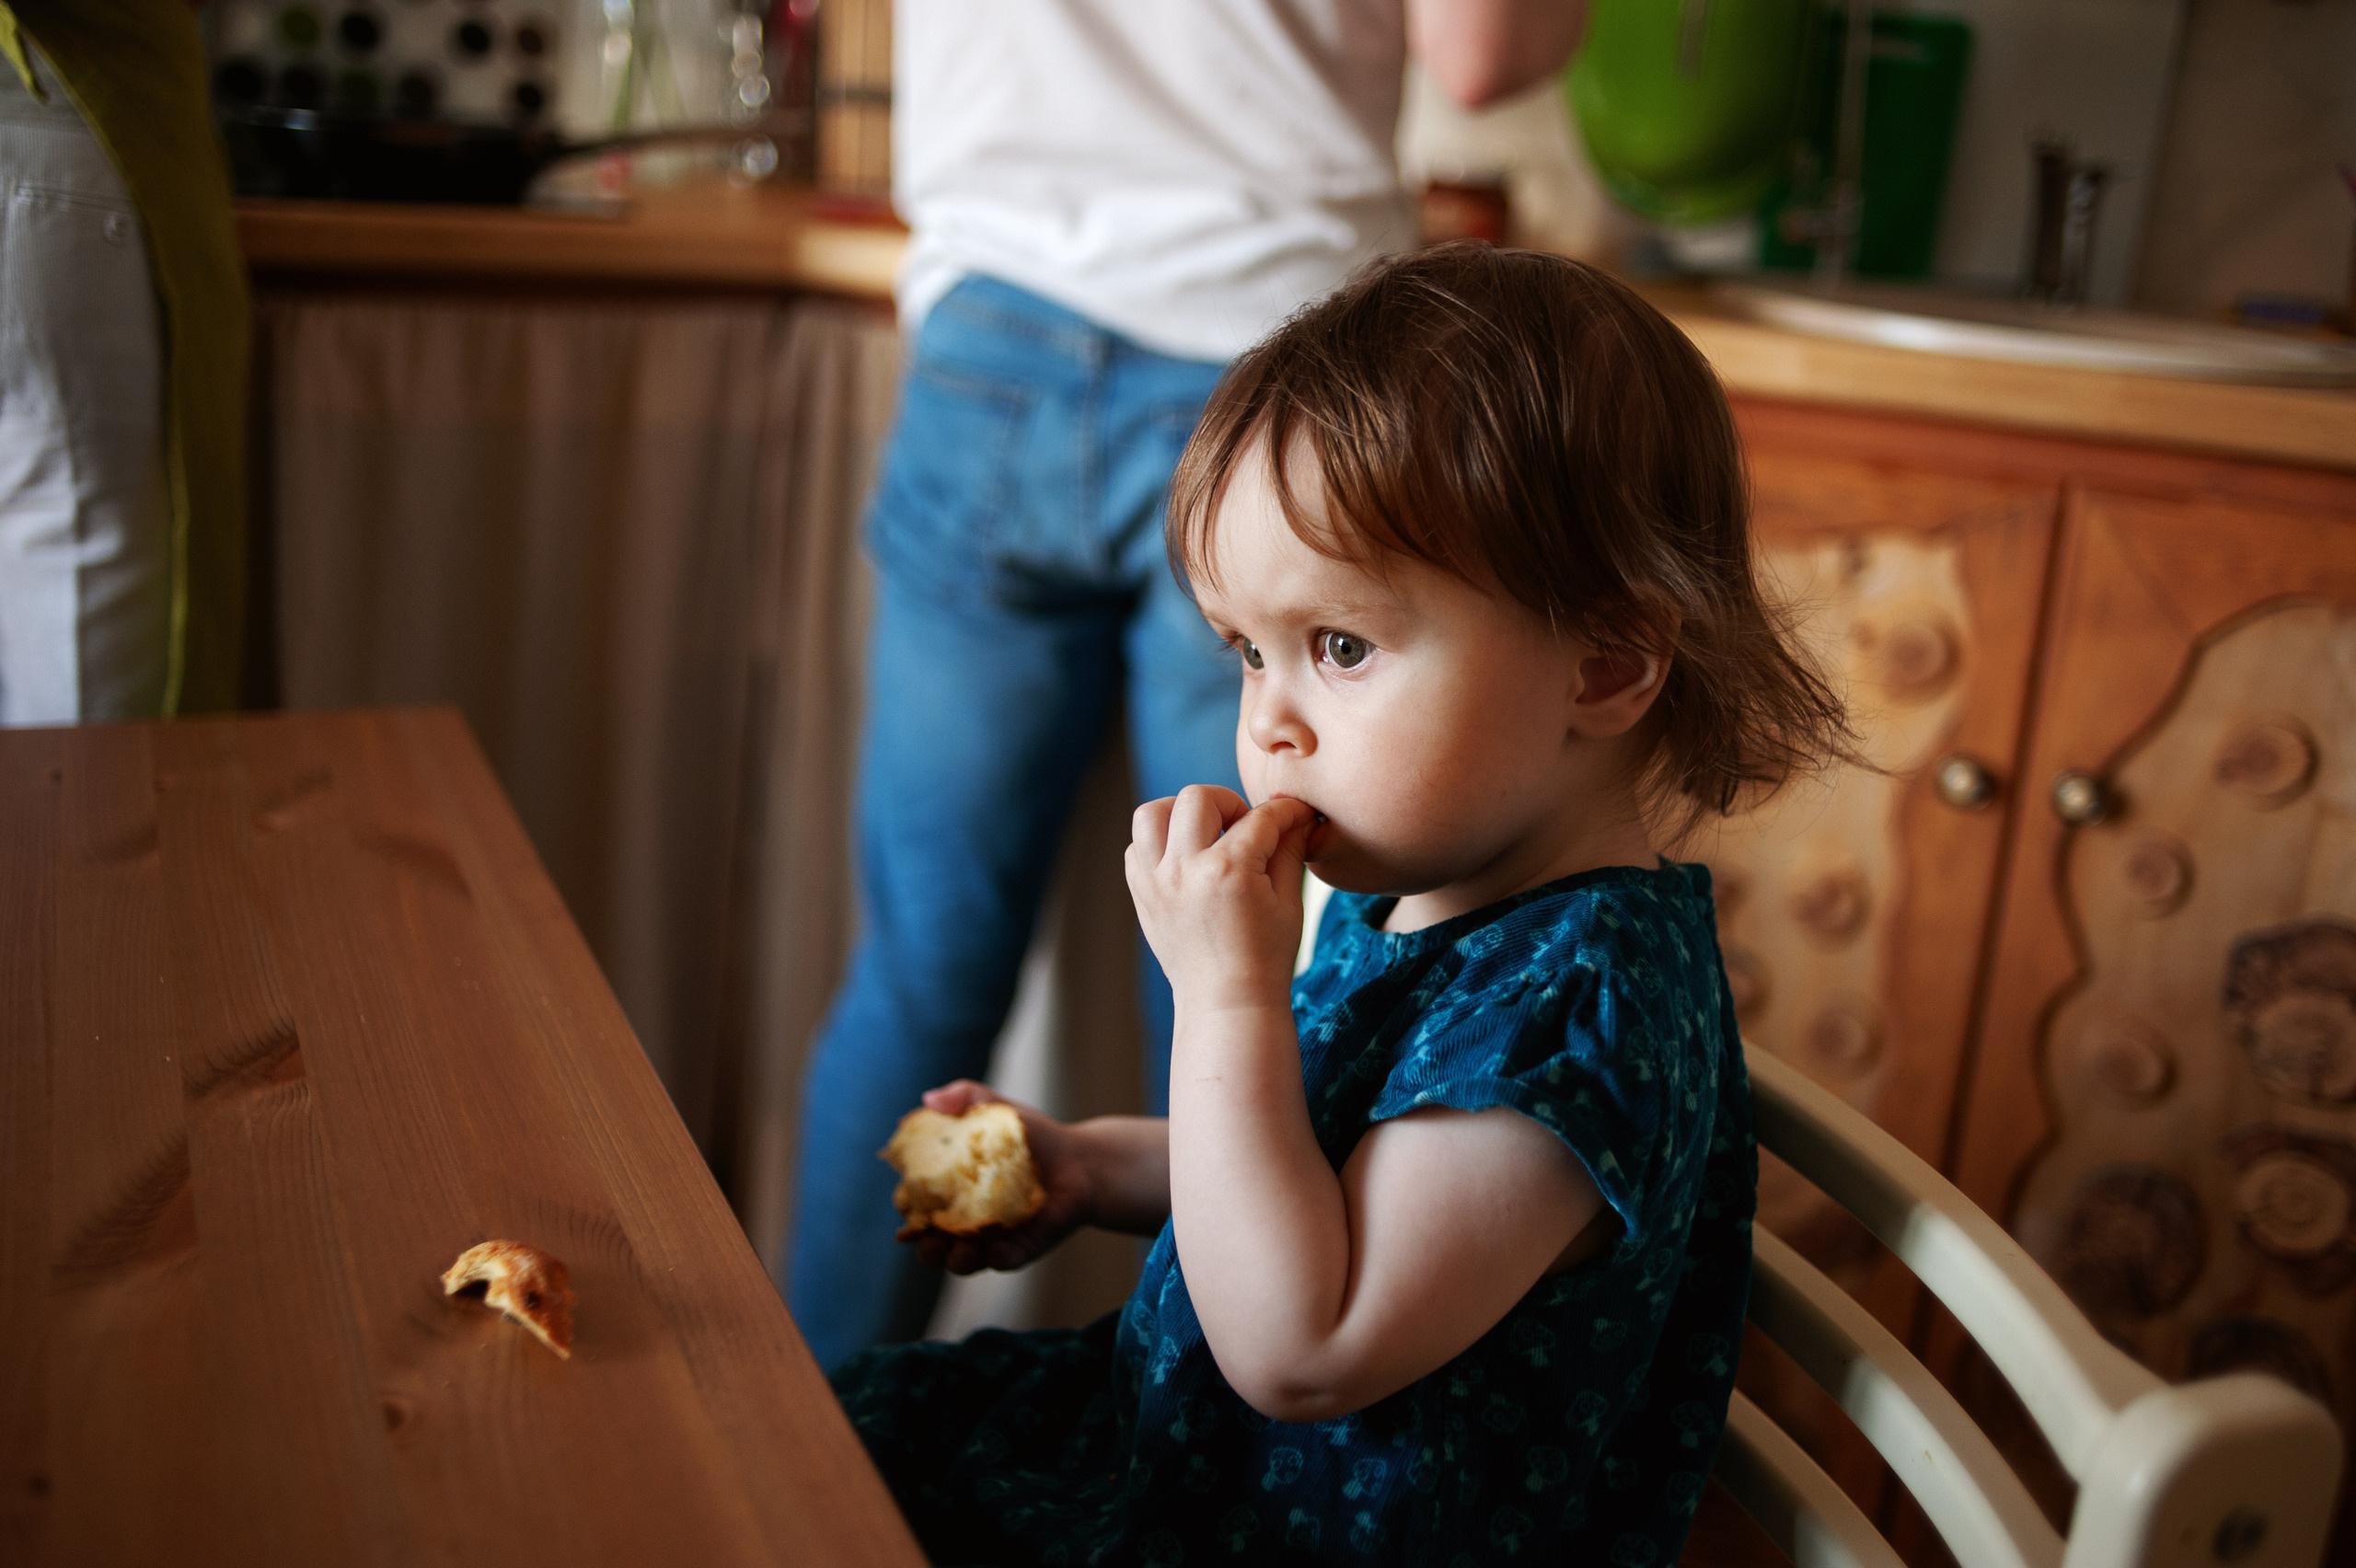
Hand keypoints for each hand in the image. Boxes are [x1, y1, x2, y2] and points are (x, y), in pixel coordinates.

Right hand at [903, 1081, 1093, 1275]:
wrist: (1080, 1160)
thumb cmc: (1030, 1137)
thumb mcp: (998, 1111)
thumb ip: (965, 1098)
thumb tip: (929, 1098)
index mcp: (949, 1194)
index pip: (917, 1209)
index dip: (908, 1210)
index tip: (906, 1206)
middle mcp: (965, 1224)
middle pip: (932, 1246)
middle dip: (926, 1248)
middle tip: (929, 1238)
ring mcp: (993, 1240)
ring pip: (964, 1261)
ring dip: (956, 1259)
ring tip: (960, 1249)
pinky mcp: (1024, 1248)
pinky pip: (1007, 1260)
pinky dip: (998, 1258)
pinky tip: (996, 1251)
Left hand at [1126, 786, 1315, 1015]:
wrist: (1226, 1002)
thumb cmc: (1265, 957)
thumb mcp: (1289, 902)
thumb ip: (1290, 850)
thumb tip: (1300, 816)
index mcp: (1229, 872)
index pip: (1260, 818)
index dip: (1287, 811)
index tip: (1297, 814)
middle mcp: (1185, 871)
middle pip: (1197, 798)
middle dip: (1228, 803)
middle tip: (1244, 828)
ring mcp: (1157, 883)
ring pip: (1151, 813)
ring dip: (1181, 814)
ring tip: (1205, 835)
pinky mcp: (1142, 895)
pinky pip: (1136, 847)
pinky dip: (1158, 843)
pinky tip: (1185, 860)